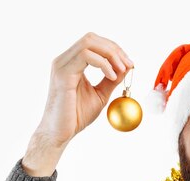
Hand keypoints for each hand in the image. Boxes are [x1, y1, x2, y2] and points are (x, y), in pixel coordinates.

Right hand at [33, 32, 133, 146]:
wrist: (60, 133)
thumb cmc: (75, 116)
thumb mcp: (100, 94)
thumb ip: (111, 79)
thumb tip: (126, 67)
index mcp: (72, 63)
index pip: (94, 43)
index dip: (114, 49)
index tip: (129, 63)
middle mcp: (64, 60)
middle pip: (91, 38)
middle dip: (114, 48)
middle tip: (128, 64)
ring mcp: (61, 65)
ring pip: (88, 43)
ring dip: (110, 54)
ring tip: (122, 69)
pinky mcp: (62, 74)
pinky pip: (85, 56)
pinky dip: (103, 63)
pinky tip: (112, 76)